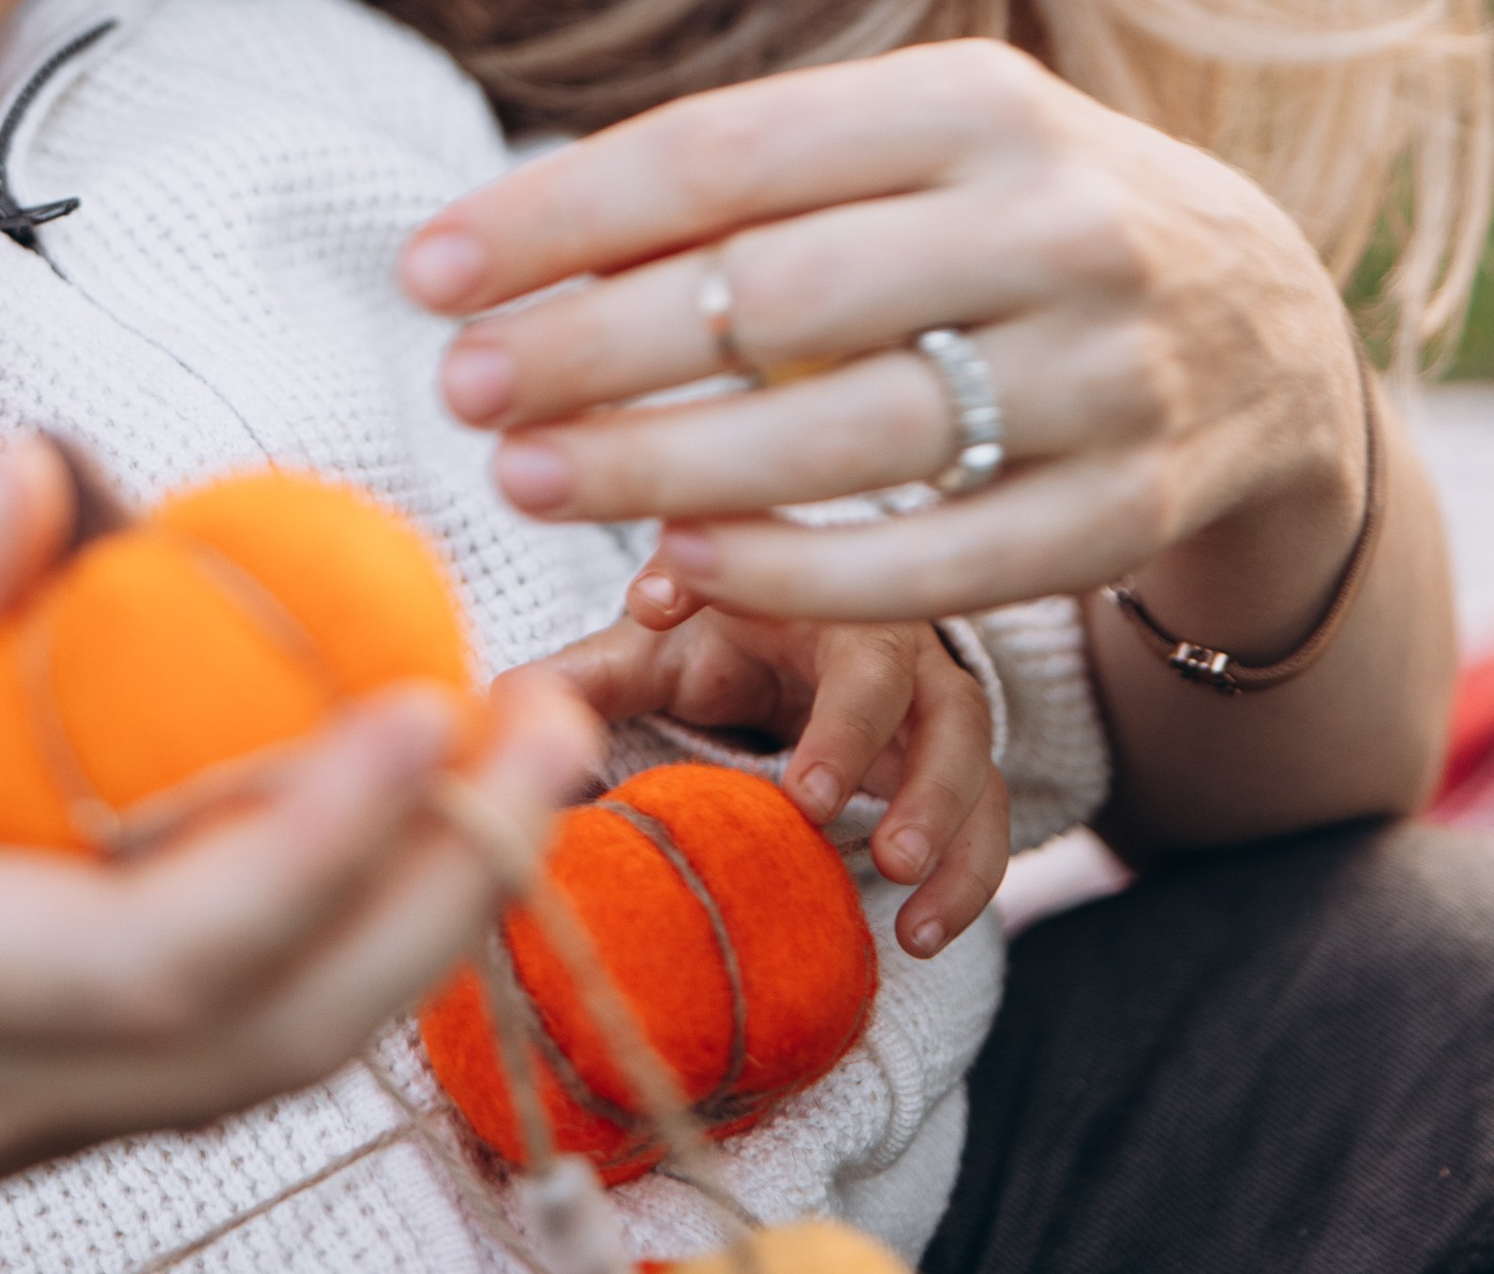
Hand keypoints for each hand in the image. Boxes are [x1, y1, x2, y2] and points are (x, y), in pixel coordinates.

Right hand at [0, 439, 596, 1273]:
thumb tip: (58, 479)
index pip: (171, 953)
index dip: (332, 841)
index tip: (435, 706)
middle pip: (276, 1036)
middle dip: (452, 892)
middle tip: (558, 725)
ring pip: (257, 1065)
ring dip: (413, 925)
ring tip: (510, 765)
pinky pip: (195, 1053)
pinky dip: (316, 951)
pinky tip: (359, 832)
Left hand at [399, 43, 1453, 848]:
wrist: (1264, 328)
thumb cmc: (1012, 222)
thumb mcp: (918, 149)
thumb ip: (754, 183)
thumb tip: (518, 240)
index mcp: (979, 99)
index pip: (727, 152)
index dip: (561, 215)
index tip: (429, 270)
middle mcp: (1053, 221)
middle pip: (774, 295)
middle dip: (590, 346)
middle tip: (464, 390)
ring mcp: (1105, 371)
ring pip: (846, 435)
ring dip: (660, 464)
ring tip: (528, 476)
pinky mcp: (1129, 507)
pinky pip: (938, 561)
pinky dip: (796, 568)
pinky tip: (685, 560)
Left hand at [535, 600, 1008, 958]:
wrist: (816, 658)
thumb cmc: (727, 641)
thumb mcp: (655, 648)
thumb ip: (590, 675)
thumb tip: (501, 710)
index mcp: (791, 582)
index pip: (766, 561)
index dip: (715, 578)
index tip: (651, 606)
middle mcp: (877, 627)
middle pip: (889, 658)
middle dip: (853, 726)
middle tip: (809, 798)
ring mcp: (933, 696)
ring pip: (962, 740)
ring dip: (936, 807)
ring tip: (891, 872)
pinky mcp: (964, 765)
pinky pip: (992, 814)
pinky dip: (970, 872)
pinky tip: (922, 932)